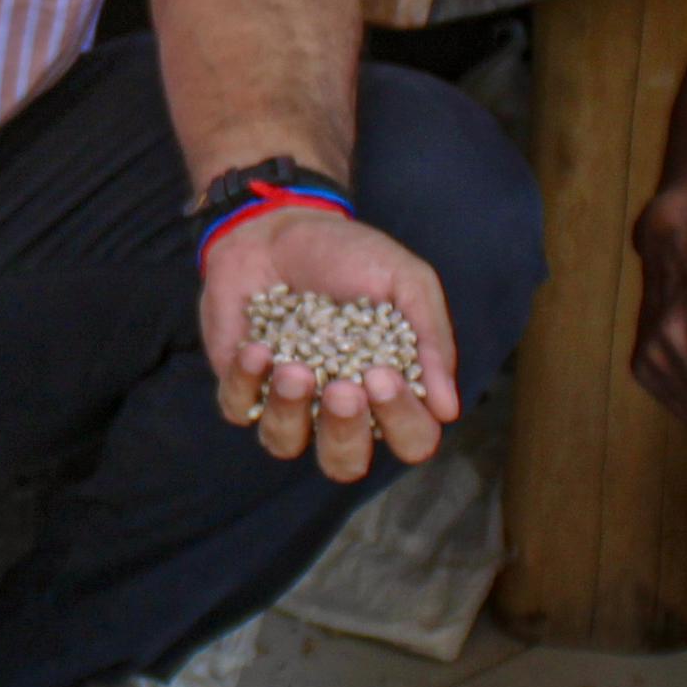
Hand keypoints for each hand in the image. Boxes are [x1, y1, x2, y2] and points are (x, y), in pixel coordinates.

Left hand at [203, 200, 455, 481]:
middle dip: (345, 431)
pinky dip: (247, 381)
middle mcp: (338, 410)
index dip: (401, 420)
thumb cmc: (351, 255)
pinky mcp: (240, 384)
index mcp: (387, 393)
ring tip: (293, 367)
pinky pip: (238, 408)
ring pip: (285, 445)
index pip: (410, 438)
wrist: (280, 223)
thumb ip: (431, 340)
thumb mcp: (407, 281)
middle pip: (345, 462)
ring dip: (290, 411)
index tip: (383, 374)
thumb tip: (448, 409)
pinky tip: (257, 348)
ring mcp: (286, 402)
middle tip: (342, 388)